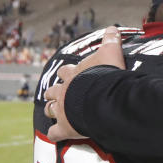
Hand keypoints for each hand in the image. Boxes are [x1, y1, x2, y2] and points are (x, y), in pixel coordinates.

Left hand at [45, 26, 125, 141]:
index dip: (66, 73)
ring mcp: (62, 110)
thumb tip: (113, 27)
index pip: (65, 71)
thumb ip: (111, 41)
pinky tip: (55, 134)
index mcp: (73, 75)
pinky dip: (55, 134)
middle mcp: (63, 91)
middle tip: (56, 95)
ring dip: (51, 110)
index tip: (67, 74)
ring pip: (49, 110)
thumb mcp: (110, 53)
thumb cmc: (105, 76)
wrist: (101, 98)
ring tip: (52, 112)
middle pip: (52, 91)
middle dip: (53, 93)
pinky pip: (55, 133)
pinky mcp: (65, 127)